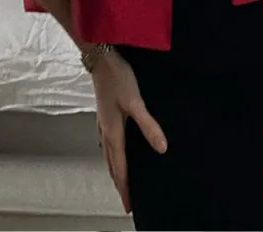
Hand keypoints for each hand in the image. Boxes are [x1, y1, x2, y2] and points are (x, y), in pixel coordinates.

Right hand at [93, 50, 167, 213]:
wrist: (101, 58)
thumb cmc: (118, 78)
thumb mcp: (136, 102)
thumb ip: (149, 126)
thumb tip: (162, 148)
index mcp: (113, 132)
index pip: (120, 166)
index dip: (125, 185)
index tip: (129, 203)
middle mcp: (106, 130)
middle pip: (112, 164)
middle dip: (119, 182)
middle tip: (125, 198)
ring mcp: (103, 122)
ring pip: (108, 153)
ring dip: (114, 169)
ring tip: (120, 180)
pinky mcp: (104, 113)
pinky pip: (108, 142)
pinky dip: (112, 153)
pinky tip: (116, 149)